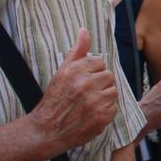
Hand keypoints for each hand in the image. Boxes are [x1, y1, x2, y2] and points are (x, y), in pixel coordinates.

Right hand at [31, 29, 117, 152]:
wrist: (46, 130)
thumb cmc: (55, 99)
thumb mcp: (62, 72)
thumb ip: (77, 51)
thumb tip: (84, 30)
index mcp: (75, 70)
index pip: (100, 62)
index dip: (93, 73)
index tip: (83, 82)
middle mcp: (85, 84)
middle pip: (109, 76)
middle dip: (100, 84)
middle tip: (86, 94)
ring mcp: (94, 102)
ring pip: (113, 91)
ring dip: (105, 98)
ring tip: (89, 104)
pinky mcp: (101, 118)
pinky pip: (114, 108)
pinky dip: (105, 112)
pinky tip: (91, 115)